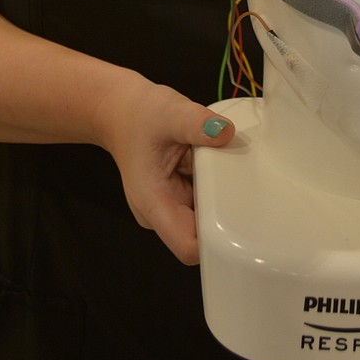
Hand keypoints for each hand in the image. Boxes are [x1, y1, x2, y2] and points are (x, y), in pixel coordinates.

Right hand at [99, 78, 234, 264]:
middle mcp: (161, 213)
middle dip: (225, 215)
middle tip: (240, 183)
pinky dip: (216, 186)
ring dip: (221, 199)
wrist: (119, 112)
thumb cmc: (137, 114)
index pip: (188, 247)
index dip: (215, 243)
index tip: (239, 222)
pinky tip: (216, 165)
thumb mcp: (168, 112)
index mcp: (153, 203)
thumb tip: (225, 132)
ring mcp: (171, 207)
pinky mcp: (179, 197)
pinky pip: (206, 201)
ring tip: (224, 167)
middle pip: (203, 235)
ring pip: (208, 218)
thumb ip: (196, 123)